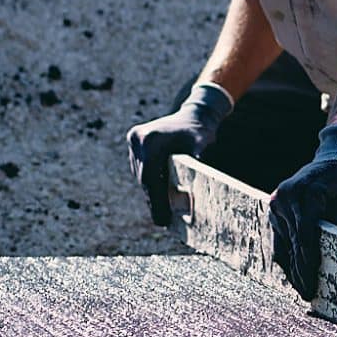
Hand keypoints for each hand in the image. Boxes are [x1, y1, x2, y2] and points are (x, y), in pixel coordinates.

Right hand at [126, 83, 233, 225]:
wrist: (195, 114)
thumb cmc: (201, 132)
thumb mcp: (202, 146)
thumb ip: (197, 161)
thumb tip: (197, 188)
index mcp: (151, 140)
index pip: (151, 178)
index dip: (156, 202)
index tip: (162, 221)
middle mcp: (138, 138)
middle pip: (144, 179)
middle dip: (154, 201)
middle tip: (162, 222)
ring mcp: (134, 139)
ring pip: (141, 175)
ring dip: (151, 193)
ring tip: (161, 213)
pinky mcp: (134, 141)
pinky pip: (141, 168)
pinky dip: (150, 182)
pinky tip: (159, 196)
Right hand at [268, 124, 336, 299]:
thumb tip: (336, 260)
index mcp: (306, 195)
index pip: (305, 237)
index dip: (308, 263)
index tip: (312, 283)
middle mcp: (286, 197)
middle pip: (292, 243)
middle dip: (299, 271)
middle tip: (307, 295)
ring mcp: (277, 200)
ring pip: (282, 243)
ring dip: (290, 267)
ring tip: (300, 289)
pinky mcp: (275, 205)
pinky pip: (280, 236)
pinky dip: (286, 253)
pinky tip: (292, 271)